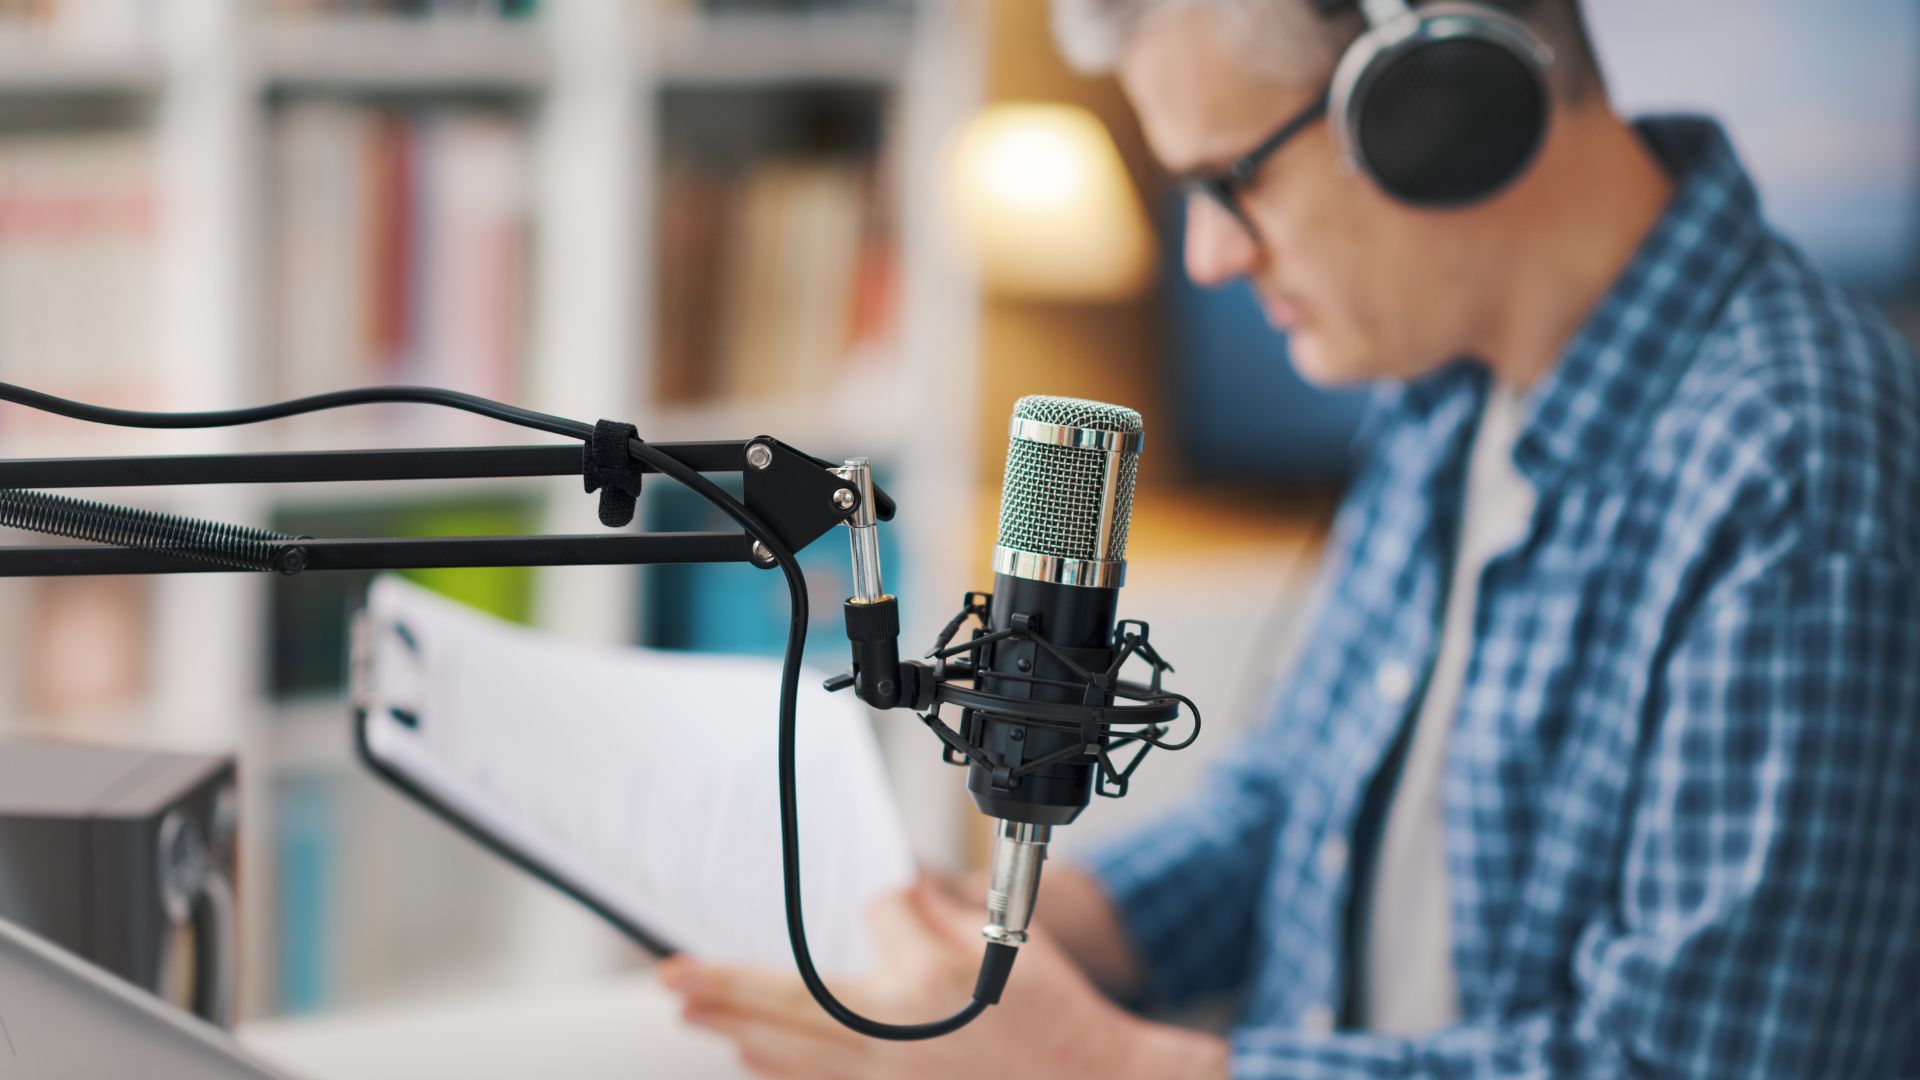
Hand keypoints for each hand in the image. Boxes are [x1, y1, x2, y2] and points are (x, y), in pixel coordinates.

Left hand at [659, 874, 1224, 1079]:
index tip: (908, 904)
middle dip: (726, 984)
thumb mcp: (1012, 941)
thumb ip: (945, 913)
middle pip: (792, 998)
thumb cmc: (1062, 1019)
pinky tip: (753, 1056)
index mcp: (934, 975)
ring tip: (692, 1009)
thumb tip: (895, 892)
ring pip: (792, 1052)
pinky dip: (781, 1071)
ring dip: (737, 1027)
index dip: (893, 903)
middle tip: (673, 974)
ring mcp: (890, 1078)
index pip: (881, 913)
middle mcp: (899, 1031)